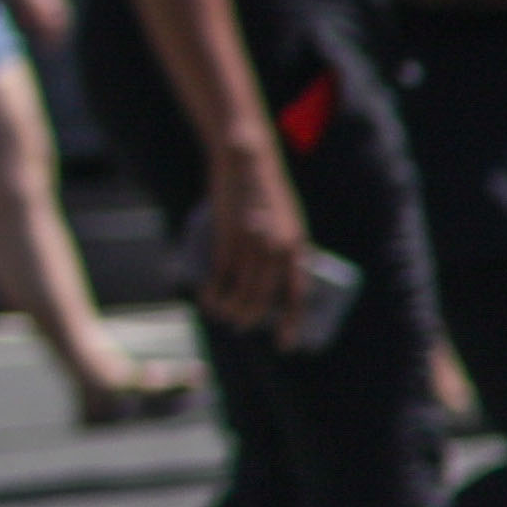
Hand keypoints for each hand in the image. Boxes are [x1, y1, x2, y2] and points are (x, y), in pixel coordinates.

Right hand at [196, 135, 313, 339]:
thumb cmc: (266, 193)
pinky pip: (221, 273)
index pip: (299, 294)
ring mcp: (253, 243)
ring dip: (230, 308)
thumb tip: (274, 277)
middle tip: (240, 325)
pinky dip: (214, 290)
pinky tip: (208, 297)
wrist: (248, 162)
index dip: (292, 321)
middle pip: (265, 297)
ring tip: (221, 313)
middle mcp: (279, 249)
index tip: (287, 343)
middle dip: (251, 317)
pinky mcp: (228, 236)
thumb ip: (285, 247)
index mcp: (299, 247)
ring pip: (242, 290)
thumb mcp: (287, 222)